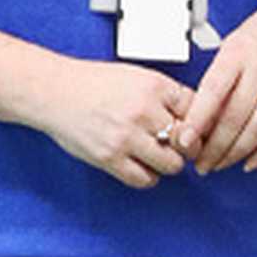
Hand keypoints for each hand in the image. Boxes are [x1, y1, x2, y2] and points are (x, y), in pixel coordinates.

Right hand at [31, 57, 194, 188]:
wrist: (55, 92)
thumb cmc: (94, 83)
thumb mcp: (139, 77)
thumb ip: (166, 96)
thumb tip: (194, 116)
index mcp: (155, 87)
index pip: (198, 110)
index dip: (201, 122)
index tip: (199, 129)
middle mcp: (144, 111)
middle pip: (188, 140)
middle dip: (188, 146)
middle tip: (182, 146)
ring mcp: (127, 137)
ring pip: (171, 164)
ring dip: (170, 163)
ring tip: (162, 156)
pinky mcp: (110, 158)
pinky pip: (144, 179)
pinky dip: (149, 177)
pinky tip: (144, 167)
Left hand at [180, 0, 256, 172]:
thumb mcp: (232, 45)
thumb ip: (216, 78)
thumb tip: (193, 118)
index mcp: (238, 53)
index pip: (214, 91)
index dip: (197, 120)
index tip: (183, 142)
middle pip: (235, 117)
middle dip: (214, 148)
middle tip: (199, 163)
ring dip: (236, 153)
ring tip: (219, 165)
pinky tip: (249, 162)